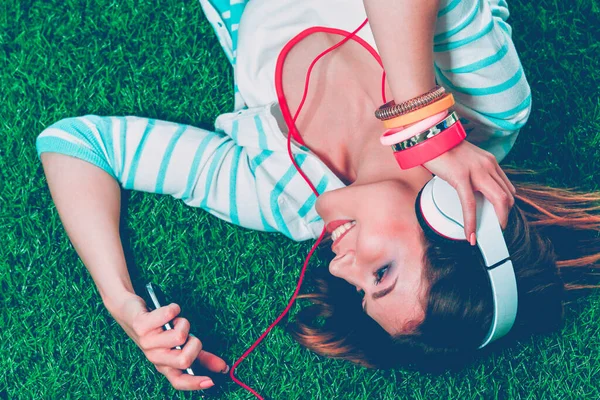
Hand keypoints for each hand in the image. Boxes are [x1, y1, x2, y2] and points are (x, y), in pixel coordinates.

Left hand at [110, 293, 227, 390]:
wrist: (127, 310)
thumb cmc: (158, 328)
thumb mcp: (178, 344)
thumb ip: (200, 356)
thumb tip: (223, 367)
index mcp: (164, 364)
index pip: (179, 381)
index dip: (195, 383)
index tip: (212, 381)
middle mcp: (154, 357)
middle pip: (184, 360)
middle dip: (195, 343)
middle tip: (187, 335)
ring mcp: (146, 342)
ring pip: (180, 336)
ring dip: (183, 322)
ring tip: (174, 320)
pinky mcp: (141, 326)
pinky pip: (169, 315)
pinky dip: (174, 308)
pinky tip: (169, 310)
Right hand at [422, 140, 515, 243]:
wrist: (428, 137)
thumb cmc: (441, 149)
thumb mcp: (464, 160)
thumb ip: (471, 173)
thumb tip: (469, 193)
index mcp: (489, 162)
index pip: (507, 188)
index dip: (506, 206)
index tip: (498, 218)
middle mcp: (487, 165)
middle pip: (507, 196)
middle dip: (504, 217)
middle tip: (495, 230)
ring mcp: (476, 171)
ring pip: (498, 200)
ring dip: (495, 221)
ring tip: (485, 235)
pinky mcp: (461, 177)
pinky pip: (470, 204)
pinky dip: (471, 222)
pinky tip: (469, 234)